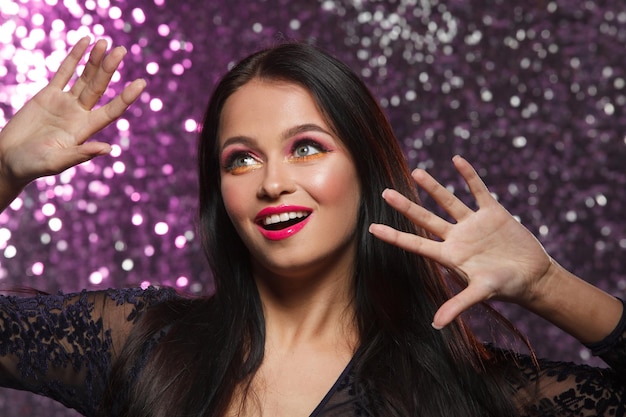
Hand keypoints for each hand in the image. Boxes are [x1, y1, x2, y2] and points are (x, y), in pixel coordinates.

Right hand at [0, 37, 144, 190]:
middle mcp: (79, 114)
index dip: (126, 97)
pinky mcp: (48, 95)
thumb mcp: (57, 161)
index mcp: (85, 130)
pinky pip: (64, 72)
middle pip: (99, 87)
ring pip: (84, 77)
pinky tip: (85, 43)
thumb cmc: (33, 165)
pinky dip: (74, 57)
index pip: (112, 111)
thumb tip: (108, 149)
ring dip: (94, 60)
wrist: (9, 159)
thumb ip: (81, 154)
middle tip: (122, 50)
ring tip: (104, 42)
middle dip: (109, 69)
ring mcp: (65, 103)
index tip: (141, 83)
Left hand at [369, 156, 553, 328]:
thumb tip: (436, 325)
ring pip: (448, 201)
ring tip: (417, 172)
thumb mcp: (481, 293)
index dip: (394, 236)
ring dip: (433, 187)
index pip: (415, 244)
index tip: (371, 228)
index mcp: (449, 255)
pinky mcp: (493, 213)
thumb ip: (458, 305)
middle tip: (385, 192)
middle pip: (425, 219)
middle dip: (406, 206)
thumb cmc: (507, 287)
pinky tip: (457, 159)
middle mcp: (457, 237)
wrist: (534, 277)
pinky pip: (478, 190)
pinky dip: (469, 175)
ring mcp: (473, 224)